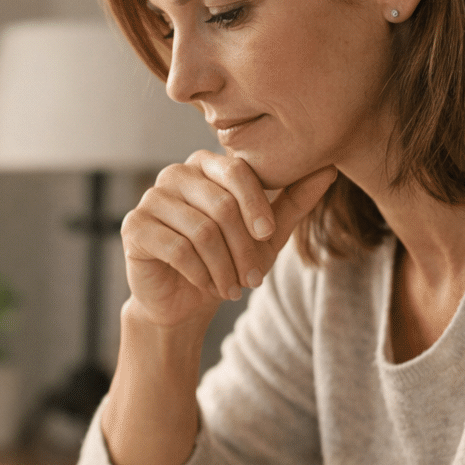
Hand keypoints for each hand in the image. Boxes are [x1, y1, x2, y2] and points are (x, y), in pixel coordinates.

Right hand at [120, 154, 337, 328]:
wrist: (183, 300)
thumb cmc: (226, 259)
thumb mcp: (266, 233)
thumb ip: (294, 199)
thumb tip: (330, 168)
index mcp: (206, 164)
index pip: (238, 171)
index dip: (257, 206)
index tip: (266, 237)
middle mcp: (175, 174)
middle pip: (221, 204)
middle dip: (243, 248)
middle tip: (254, 278)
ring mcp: (151, 198)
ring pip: (201, 231)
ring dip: (224, 267)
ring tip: (233, 287)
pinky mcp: (134, 227)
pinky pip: (177, 249)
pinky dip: (200, 274)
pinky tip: (207, 286)